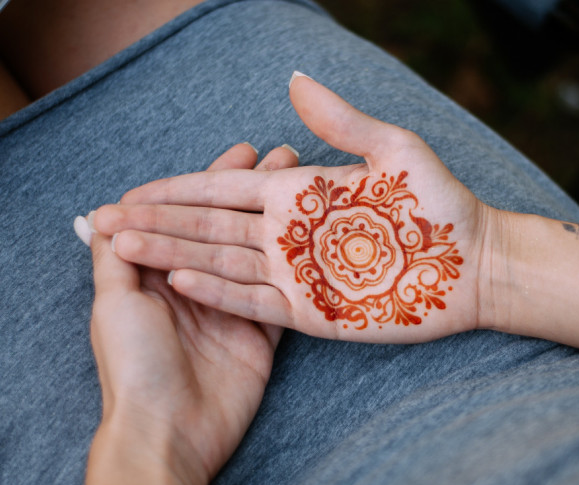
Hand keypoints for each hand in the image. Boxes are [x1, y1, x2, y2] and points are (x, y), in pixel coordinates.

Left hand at [80, 144, 298, 484]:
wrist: (168, 433)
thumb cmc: (133, 365)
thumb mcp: (115, 302)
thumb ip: (115, 256)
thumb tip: (106, 213)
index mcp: (158, 273)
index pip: (186, 214)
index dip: (211, 180)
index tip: (241, 151)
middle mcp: (196, 285)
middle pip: (228, 226)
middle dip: (253, 189)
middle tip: (284, 156)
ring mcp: (230, 309)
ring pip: (258, 252)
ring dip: (279, 218)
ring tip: (304, 183)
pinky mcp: (260, 333)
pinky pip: (273, 293)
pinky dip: (287, 267)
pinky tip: (308, 237)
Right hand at [93, 74, 504, 342]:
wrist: (473, 263)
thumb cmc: (440, 204)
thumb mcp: (393, 150)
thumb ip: (340, 122)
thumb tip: (293, 79)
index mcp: (297, 194)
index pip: (222, 188)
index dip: (177, 187)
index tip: (133, 190)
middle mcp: (287, 234)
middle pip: (209, 226)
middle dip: (158, 222)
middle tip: (105, 221)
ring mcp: (296, 274)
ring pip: (221, 263)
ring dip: (174, 255)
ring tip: (125, 249)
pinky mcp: (311, 312)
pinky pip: (254, 302)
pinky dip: (218, 291)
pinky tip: (180, 279)